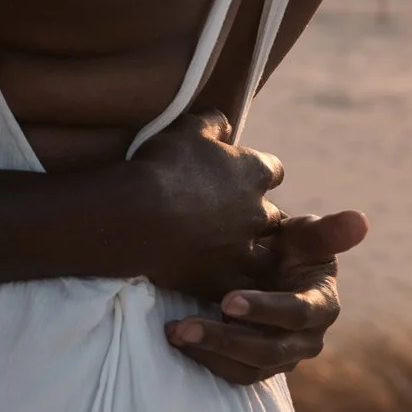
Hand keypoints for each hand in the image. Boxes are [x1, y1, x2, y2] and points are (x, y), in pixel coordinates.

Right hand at [125, 112, 287, 303]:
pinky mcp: (228, 279)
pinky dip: (234, 284)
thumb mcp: (187, 129)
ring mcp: (245, 248)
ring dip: (249, 252)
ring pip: (263, 254)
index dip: (255, 174)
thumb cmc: (161, 166)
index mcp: (253, 172)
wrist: (137, 215)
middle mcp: (258, 210)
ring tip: (224, 252)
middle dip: (256, 217)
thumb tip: (225, 126)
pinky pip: (242, 287)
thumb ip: (213, 124)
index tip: (238, 178)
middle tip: (228, 218)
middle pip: (272, 215)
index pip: (273, 170)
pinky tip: (216, 279)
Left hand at [165, 208, 366, 386]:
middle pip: (270, 350)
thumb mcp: (304, 234)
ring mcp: (283, 357)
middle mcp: (308, 339)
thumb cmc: (287, 246)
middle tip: (185, 325)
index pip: (297, 312)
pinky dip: (206, 361)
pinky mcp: (258, 368)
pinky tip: (177, 341)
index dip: (265, 309)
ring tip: (175, 332)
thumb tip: (361, 220)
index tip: (227, 301)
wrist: (266, 266)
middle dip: (226, 339)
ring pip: (249, 368)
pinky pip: (233, 374)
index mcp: (322, 305)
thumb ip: (327, 231)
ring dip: (211, 353)